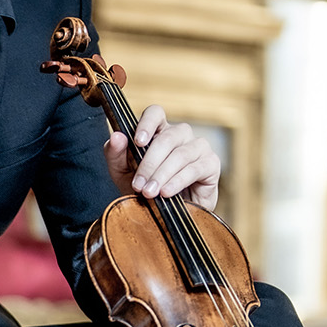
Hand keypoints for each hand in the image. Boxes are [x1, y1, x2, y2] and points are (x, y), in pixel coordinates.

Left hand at [104, 104, 219, 209]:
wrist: (166, 213)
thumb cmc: (144, 186)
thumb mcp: (122, 171)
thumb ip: (115, 153)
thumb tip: (116, 136)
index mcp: (158, 129)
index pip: (155, 113)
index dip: (147, 124)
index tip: (137, 142)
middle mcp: (180, 134)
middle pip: (166, 138)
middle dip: (149, 163)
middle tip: (138, 184)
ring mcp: (198, 147)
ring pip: (180, 154)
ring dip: (162, 175)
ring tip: (149, 192)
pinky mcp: (211, 163)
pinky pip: (194, 169)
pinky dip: (177, 182)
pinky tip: (166, 193)